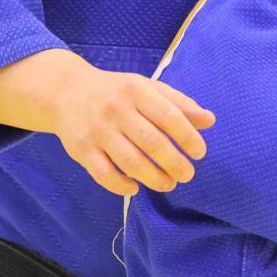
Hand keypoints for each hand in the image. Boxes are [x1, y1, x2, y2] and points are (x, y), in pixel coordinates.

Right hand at [52, 60, 215, 196]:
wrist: (66, 92)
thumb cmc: (117, 91)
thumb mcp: (148, 88)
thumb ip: (179, 104)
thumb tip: (210, 120)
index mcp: (137, 91)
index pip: (169, 116)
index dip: (187, 137)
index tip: (200, 153)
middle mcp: (117, 110)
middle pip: (152, 142)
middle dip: (174, 162)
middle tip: (188, 174)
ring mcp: (98, 131)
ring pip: (130, 162)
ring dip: (154, 178)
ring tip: (169, 184)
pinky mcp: (81, 150)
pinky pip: (104, 174)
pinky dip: (121, 185)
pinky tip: (136, 188)